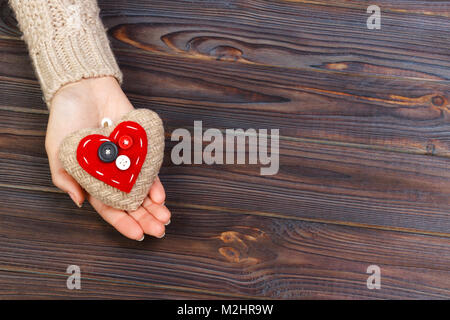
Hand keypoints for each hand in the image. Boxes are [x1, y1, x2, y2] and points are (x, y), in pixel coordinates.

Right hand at [45, 76, 169, 240]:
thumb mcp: (58, 150)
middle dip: (145, 218)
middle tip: (159, 231)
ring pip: (144, 188)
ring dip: (155, 205)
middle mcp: (113, 174)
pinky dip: (156, 181)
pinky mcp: (140, 146)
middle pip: (131, 202)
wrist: (84, 88)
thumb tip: (79, 201)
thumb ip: (65, 177)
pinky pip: (150, 167)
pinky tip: (160, 195)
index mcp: (92, 180)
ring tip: (165, 218)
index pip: (109, 208)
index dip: (123, 223)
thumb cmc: (66, 119)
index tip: (137, 235)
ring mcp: (128, 161)